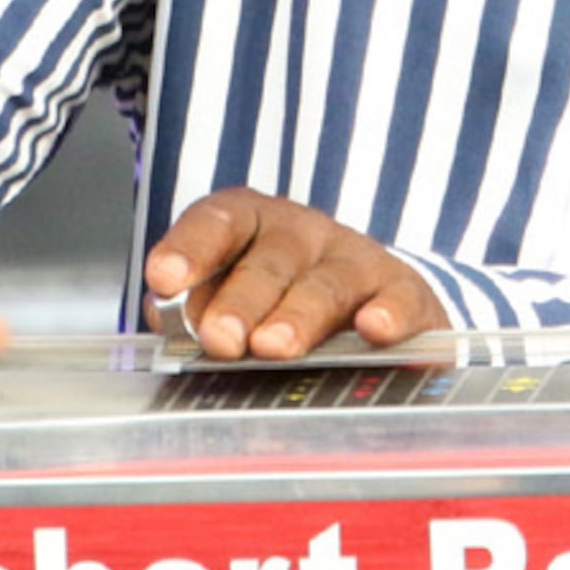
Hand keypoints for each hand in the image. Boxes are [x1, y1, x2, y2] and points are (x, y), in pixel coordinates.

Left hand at [145, 189, 448, 359]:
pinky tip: (371, 329)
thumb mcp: (234, 299)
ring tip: (273, 346)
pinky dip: (389, 313)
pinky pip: (399, 298)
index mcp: (252, 226)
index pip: (218, 223)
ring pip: (327, 283)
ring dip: (298, 315)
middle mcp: (303, 234)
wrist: (373, 305)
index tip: (165, 279)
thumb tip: (165, 320)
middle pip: (270, 260)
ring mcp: (357, 259)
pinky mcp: (405, 292)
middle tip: (220, 338)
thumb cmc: (283, 305)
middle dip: (241, 300)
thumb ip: (195, 310)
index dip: (190, 248)